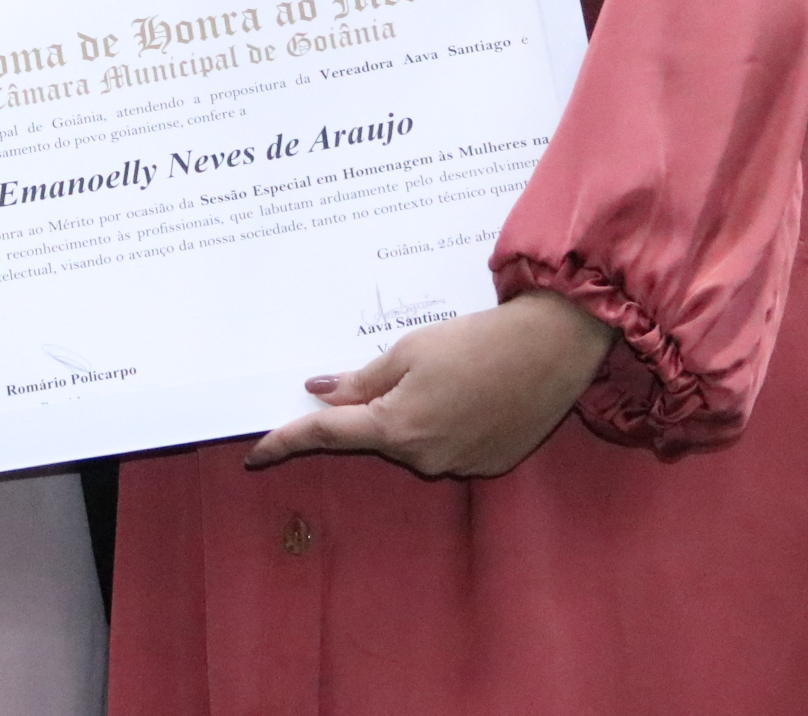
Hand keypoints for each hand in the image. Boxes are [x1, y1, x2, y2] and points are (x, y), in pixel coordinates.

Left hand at [244, 291, 615, 477]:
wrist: (553, 348)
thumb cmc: (476, 340)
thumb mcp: (409, 350)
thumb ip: (362, 380)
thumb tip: (320, 394)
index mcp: (396, 427)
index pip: (327, 437)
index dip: (287, 442)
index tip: (254, 454)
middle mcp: (424, 458)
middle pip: (376, 435)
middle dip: (375, 408)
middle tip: (402, 367)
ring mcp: (459, 466)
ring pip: (413, 441)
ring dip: (414, 414)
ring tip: (450, 373)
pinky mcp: (489, 465)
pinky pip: (448, 447)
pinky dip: (446, 424)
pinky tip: (471, 393)